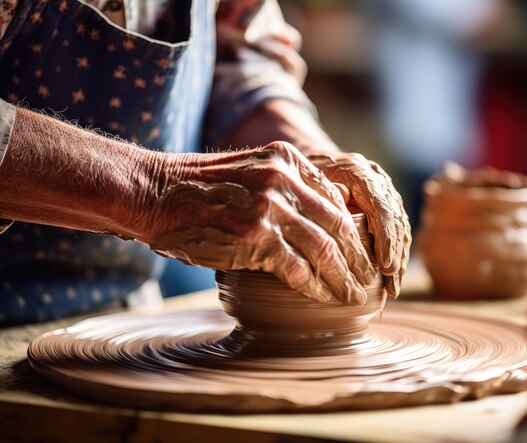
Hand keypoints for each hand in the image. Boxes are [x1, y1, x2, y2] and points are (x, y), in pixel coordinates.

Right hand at [144, 142, 375, 304]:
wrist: (153, 193)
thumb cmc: (197, 189)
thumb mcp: (249, 171)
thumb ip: (283, 186)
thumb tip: (316, 220)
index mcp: (286, 159)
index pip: (334, 197)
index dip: (352, 228)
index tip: (360, 249)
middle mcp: (283, 179)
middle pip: (336, 224)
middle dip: (357, 256)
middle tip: (367, 278)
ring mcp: (270, 208)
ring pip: (324, 249)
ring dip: (342, 277)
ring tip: (353, 295)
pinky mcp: (256, 237)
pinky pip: (297, 268)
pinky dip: (314, 286)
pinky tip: (322, 298)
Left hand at [307, 152, 410, 297]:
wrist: (314, 164)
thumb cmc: (303, 176)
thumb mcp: (305, 182)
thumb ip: (320, 195)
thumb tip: (340, 213)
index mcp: (359, 171)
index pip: (379, 204)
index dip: (385, 235)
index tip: (385, 263)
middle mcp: (377, 179)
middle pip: (395, 218)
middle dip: (395, 252)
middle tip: (390, 279)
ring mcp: (385, 192)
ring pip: (400, 226)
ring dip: (399, 258)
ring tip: (393, 287)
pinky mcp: (386, 206)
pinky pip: (397, 232)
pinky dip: (396, 255)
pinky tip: (392, 278)